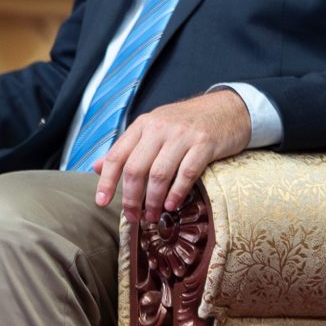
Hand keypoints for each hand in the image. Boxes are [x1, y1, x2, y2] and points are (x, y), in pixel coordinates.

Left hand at [94, 89, 252, 221]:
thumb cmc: (188, 123)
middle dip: (132, 198)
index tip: (102, 202)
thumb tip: (96, 168)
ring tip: (152, 215)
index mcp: (143, 125)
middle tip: (133, 217)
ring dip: (153, 200)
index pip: (117, 155)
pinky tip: (172, 205)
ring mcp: (183, 135)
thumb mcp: (154, 129)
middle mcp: (159, 128)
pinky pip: (187, 173)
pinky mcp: (205, 144)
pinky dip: (177, 193)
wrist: (228, 109)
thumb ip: (127, 148)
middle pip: (136, 168)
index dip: (106, 181)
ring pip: (159, 174)